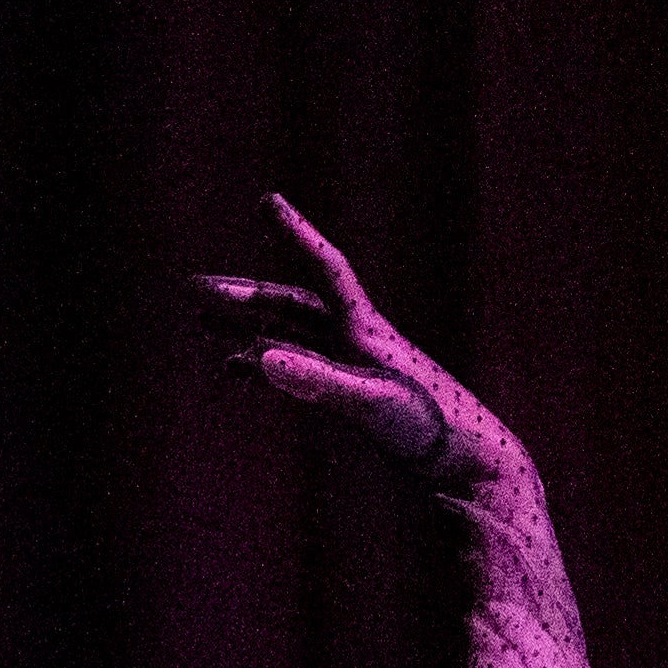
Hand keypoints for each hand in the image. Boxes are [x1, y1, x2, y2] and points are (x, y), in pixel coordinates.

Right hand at [203, 196, 518, 501]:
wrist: (473, 467)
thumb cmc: (432, 433)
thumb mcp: (372, 406)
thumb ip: (317, 381)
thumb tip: (260, 358)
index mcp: (367, 332)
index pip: (327, 270)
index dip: (297, 234)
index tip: (268, 200)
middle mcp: (360, 342)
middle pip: (292, 305)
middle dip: (244, 296)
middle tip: (194, 289)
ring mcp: (357, 369)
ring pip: (291, 336)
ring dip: (248, 326)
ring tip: (204, 321)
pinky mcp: (357, 397)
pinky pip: (300, 368)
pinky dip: (266, 363)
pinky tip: (237, 368)